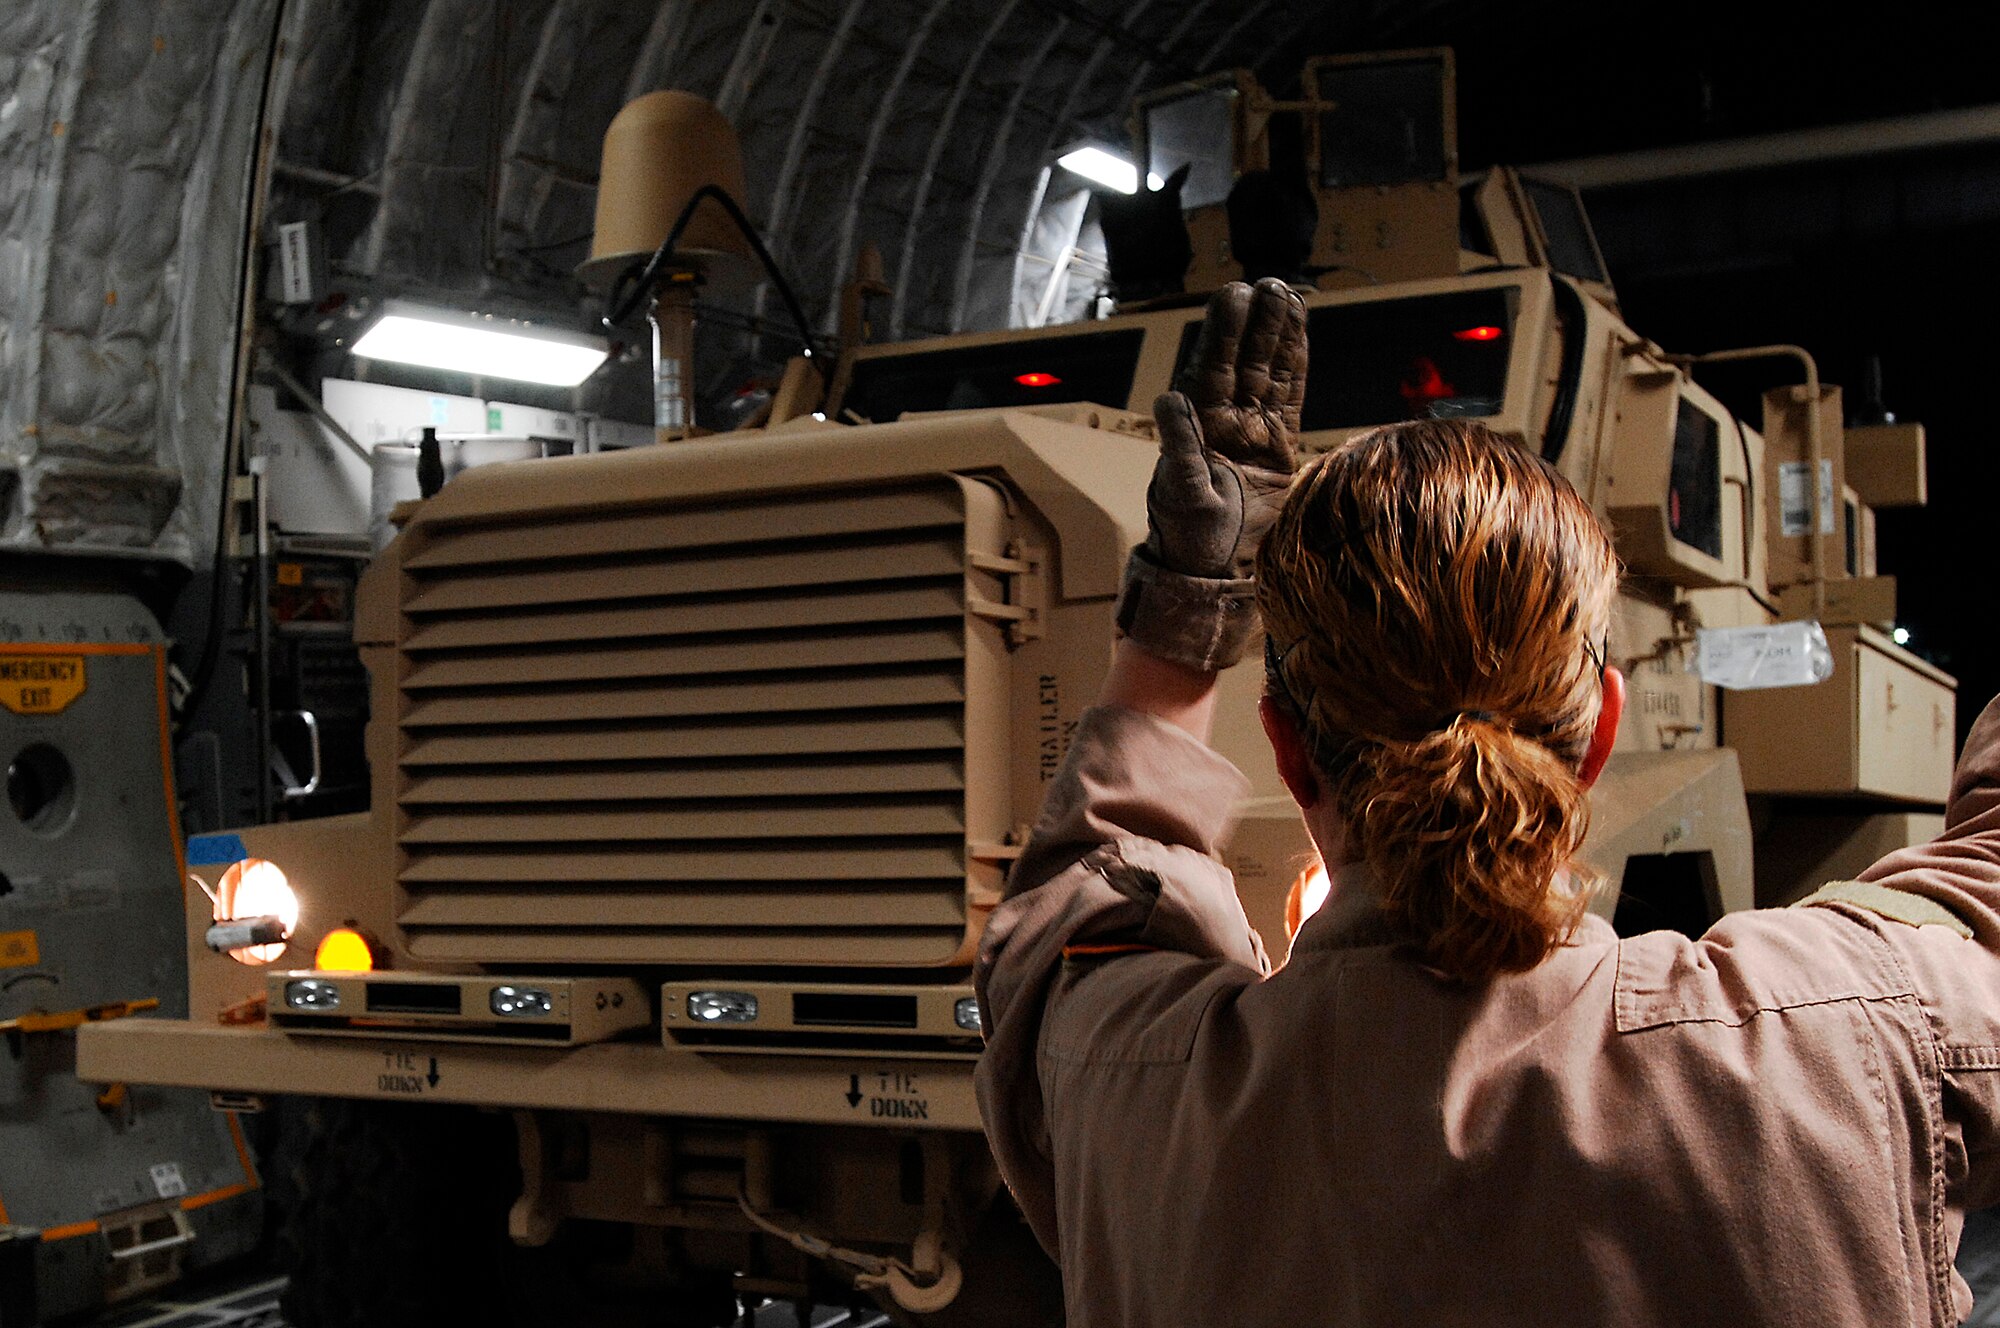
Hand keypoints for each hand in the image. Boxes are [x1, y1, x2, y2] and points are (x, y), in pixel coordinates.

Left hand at [1145, 278, 1307, 580]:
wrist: (1216, 569)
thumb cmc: (1188, 534)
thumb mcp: (1181, 490)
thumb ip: (1179, 444)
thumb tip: (1169, 397)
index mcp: (1197, 423)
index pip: (1213, 367)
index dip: (1224, 331)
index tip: (1235, 294)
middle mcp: (1225, 419)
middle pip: (1244, 360)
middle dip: (1257, 323)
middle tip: (1269, 283)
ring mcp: (1254, 430)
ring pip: (1269, 372)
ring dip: (1279, 336)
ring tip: (1290, 296)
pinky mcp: (1279, 446)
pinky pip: (1290, 398)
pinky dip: (1296, 367)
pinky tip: (1301, 336)